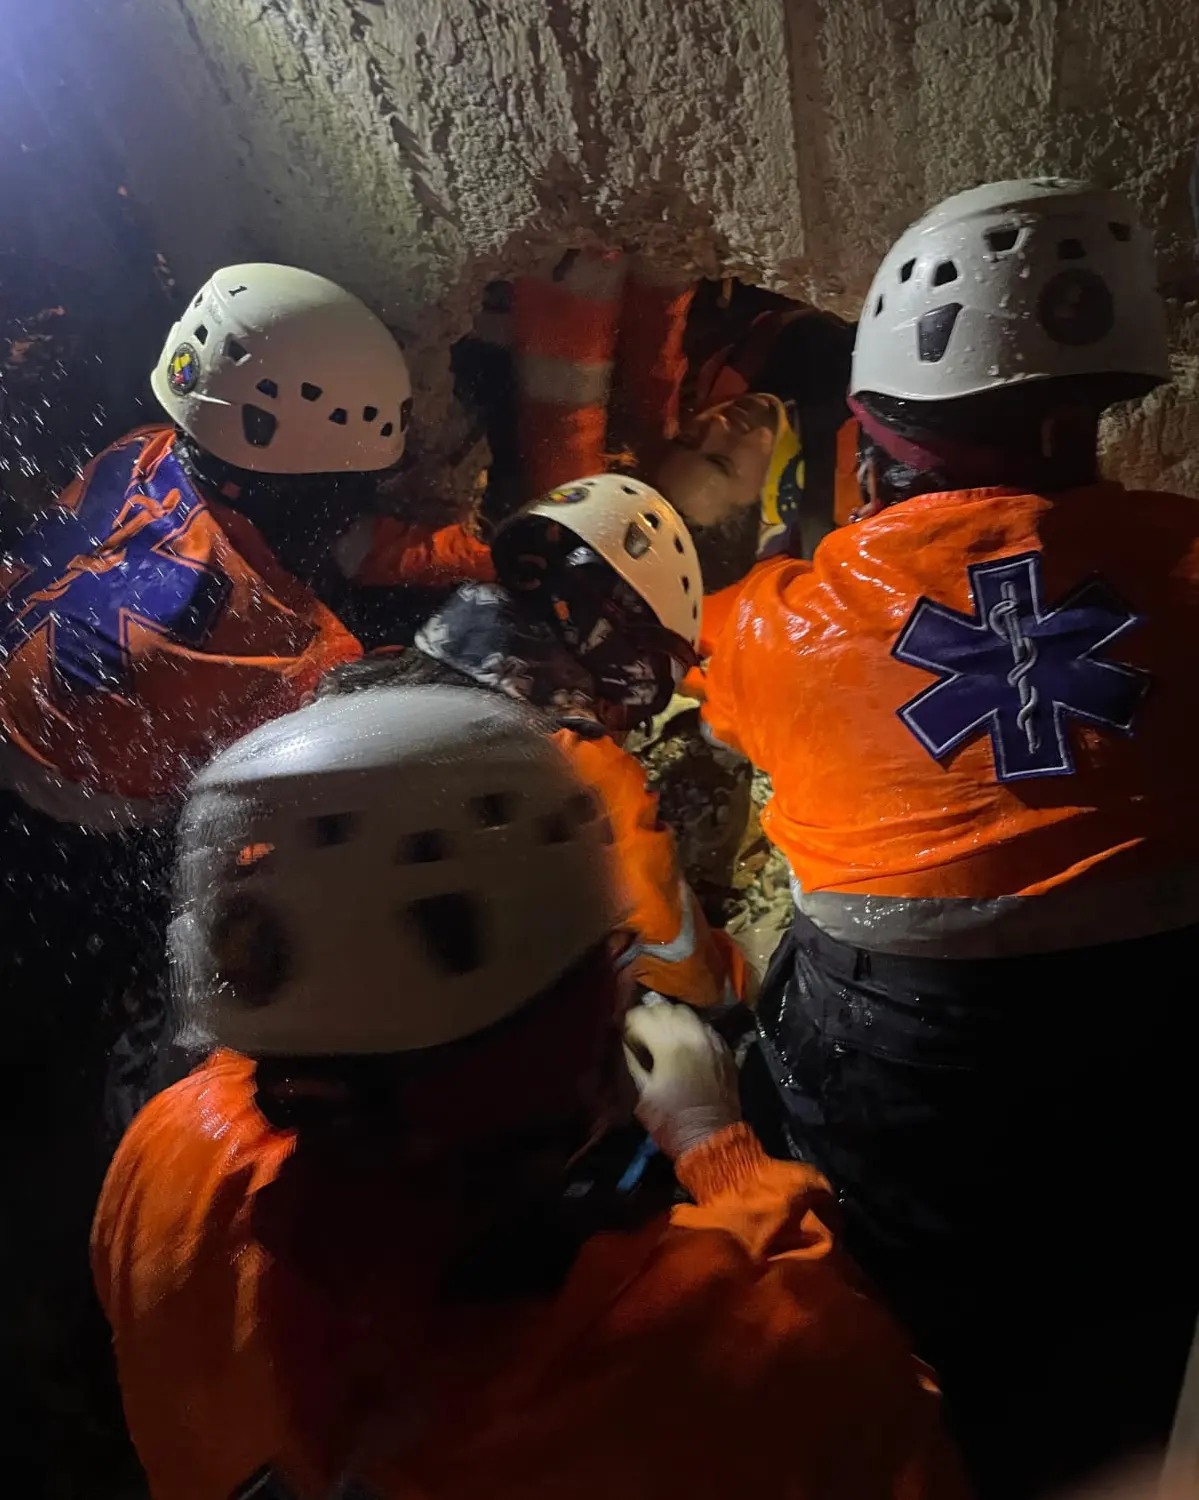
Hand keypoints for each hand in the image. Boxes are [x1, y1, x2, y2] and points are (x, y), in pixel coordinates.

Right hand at [622, 1000, 739, 1160]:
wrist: (711, 1138)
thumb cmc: (671, 1120)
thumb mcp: (642, 1094)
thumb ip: (633, 1061)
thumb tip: (626, 1044)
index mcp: (668, 1044)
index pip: (642, 1015)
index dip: (630, 1024)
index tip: (627, 1037)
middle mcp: (692, 1034)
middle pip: (665, 1009)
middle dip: (650, 1018)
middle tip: (643, 1034)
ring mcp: (712, 1040)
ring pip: (688, 1013)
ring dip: (672, 1020)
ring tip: (664, 1037)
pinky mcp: (725, 1050)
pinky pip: (705, 1027)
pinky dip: (692, 1030)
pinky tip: (686, 1044)